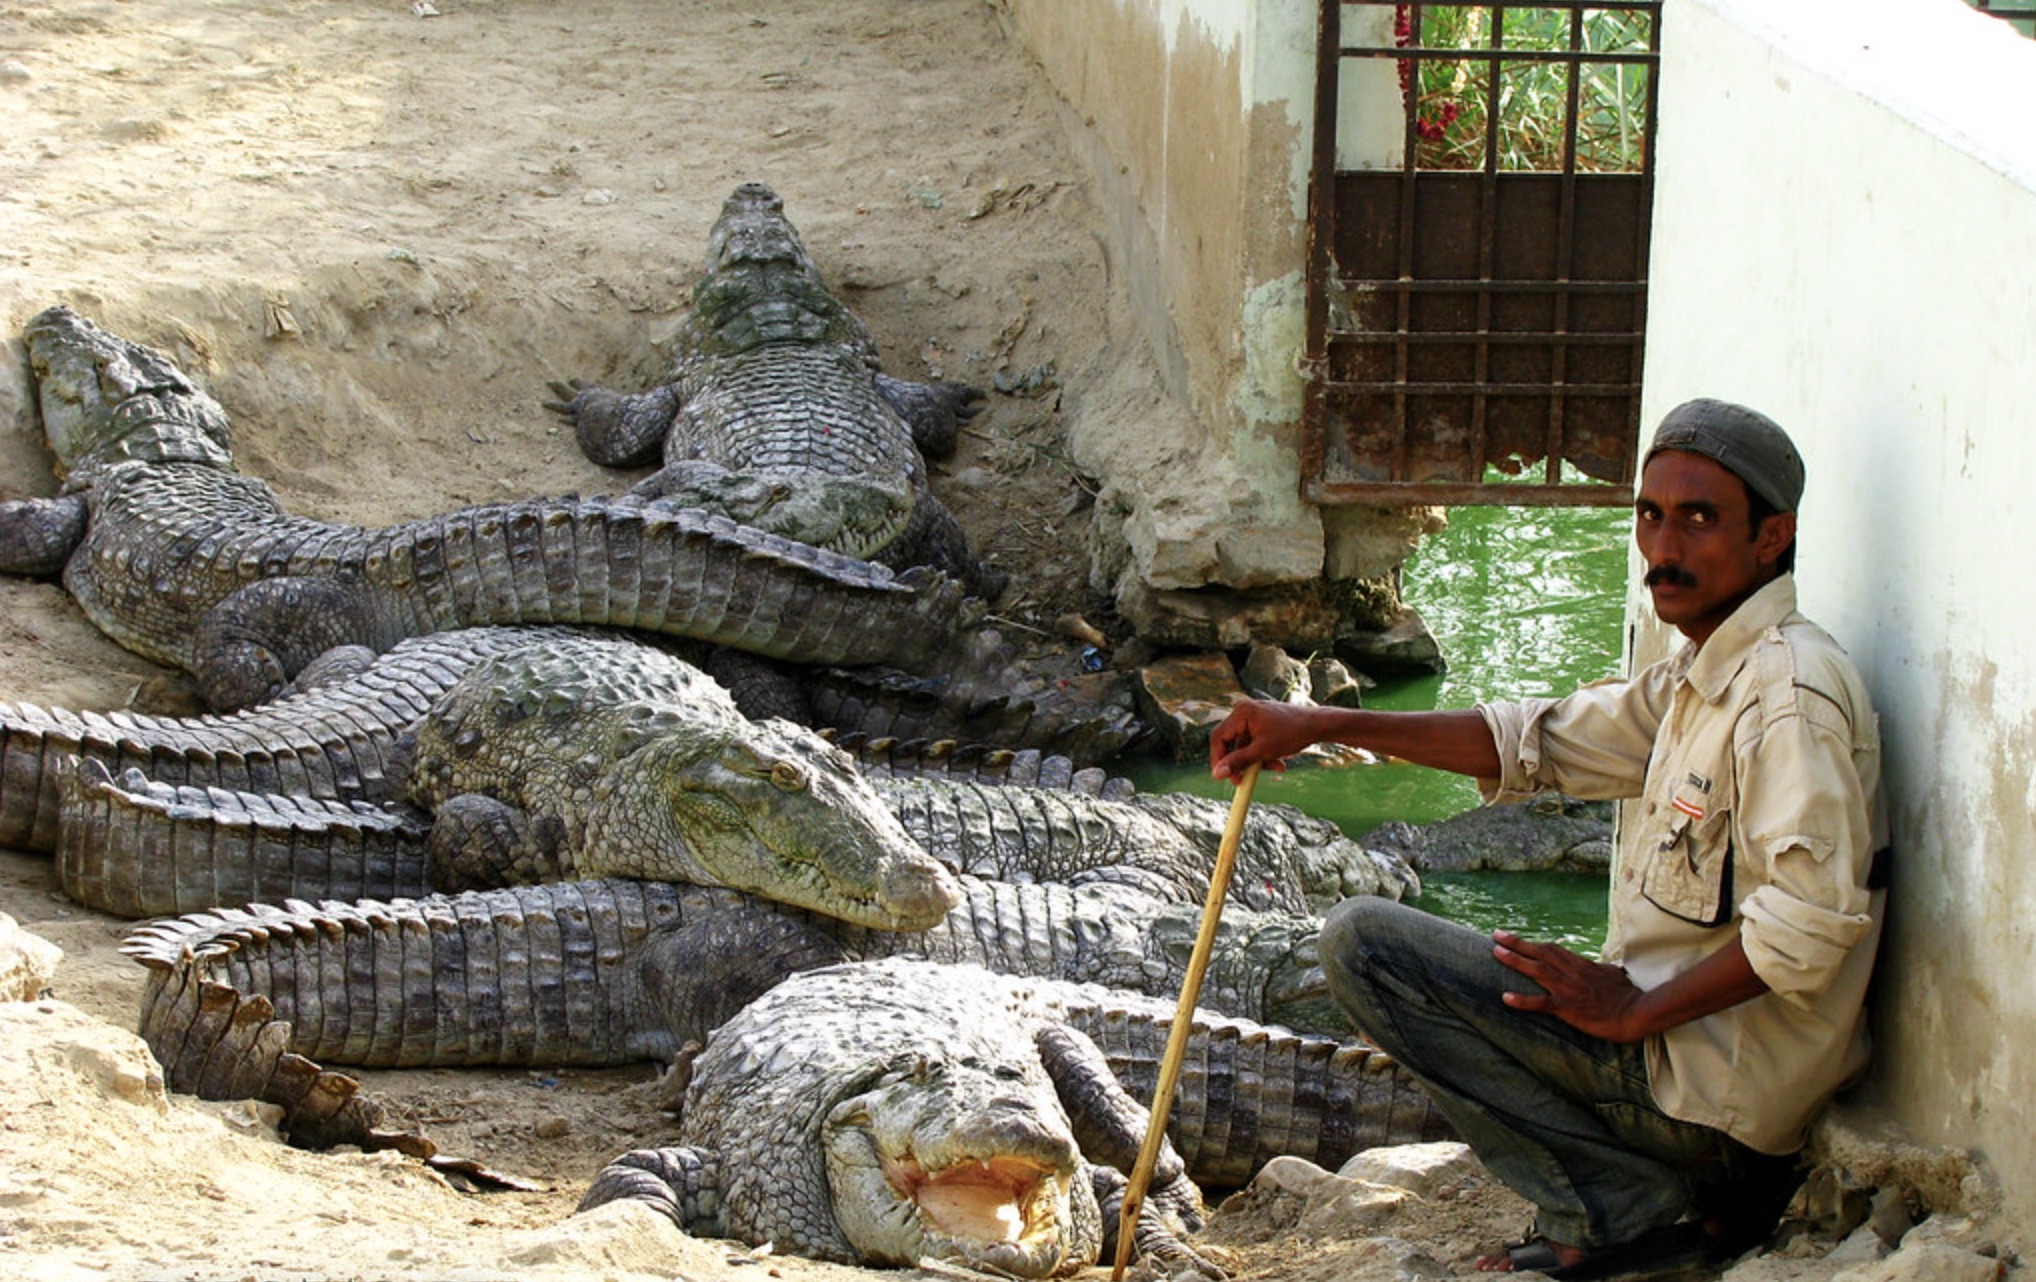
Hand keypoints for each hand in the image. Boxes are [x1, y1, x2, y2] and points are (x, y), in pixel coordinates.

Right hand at [1208, 701, 1315, 779]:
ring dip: (1256, 761)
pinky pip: (1254, 741)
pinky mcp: (1262, 722)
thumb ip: (1238, 762)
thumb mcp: (1263, 751)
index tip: (1223, 776)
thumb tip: (1217, 774)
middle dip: (1241, 762)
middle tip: (1243, 780)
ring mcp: (1253, 716)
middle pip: (1231, 742)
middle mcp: (1244, 711)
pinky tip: (1278, 762)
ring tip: (1275, 767)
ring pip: (1244, 745)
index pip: (1219, 737)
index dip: (1218, 759)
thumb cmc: (1292, 734)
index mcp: (1242, 713)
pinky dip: (1262, 754)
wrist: (1318, 725)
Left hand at [1491, 930, 1648, 1042]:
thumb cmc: (1628, 995)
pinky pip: (1541, 1003)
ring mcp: (1569, 989)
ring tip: (1496, 953)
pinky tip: (1505, 997)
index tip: (1514, 938)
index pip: (1551, 949)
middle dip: (1516, 943)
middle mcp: (1572, 973)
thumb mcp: (1612, 975)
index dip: (1531, 943)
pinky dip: (1522, 1000)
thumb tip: (1598, 966)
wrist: (1637, 1012)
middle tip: (1496, 935)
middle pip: (1540, 953)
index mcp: (1581, 965)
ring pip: (1537, 970)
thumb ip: (1599, 969)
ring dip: (1515, 960)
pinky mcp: (1569, 1008)